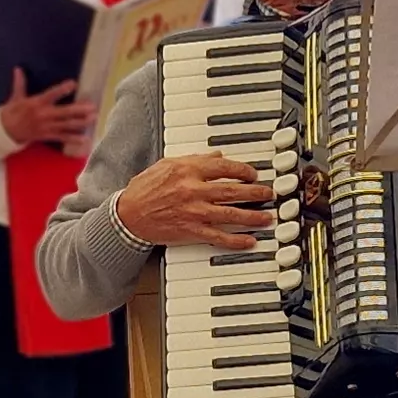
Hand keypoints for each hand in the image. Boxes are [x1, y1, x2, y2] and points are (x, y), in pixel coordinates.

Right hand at [0, 69, 92, 146]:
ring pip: (66, 125)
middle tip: (92, 107)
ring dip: (81, 122)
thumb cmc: (11, 112)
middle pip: (64, 112)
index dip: (62, 90)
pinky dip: (74, 139)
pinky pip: (62, 138)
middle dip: (79, 110)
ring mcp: (46, 127)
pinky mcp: (47, 136)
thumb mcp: (15, 97)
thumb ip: (20, 83)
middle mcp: (43, 115)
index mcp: (36, 103)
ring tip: (93, 119)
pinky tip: (85, 139)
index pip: (51, 94)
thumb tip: (18, 69)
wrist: (4, 132)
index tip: (73, 84)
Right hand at [116, 152, 274, 248]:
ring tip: (266, 217)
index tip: (253, 174)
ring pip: (231, 213)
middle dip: (255, 192)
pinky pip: (219, 236)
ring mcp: (194, 212)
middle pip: (233, 190)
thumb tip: (217, 156)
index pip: (224, 167)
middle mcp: (193, 190)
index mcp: (188, 170)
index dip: (243, 170)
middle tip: (268, 194)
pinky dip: (236, 240)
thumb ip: (194, 160)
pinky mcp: (191, 231)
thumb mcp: (167, 165)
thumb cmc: (145, 189)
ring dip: (252, 216)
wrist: (128, 215)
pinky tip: (250, 240)